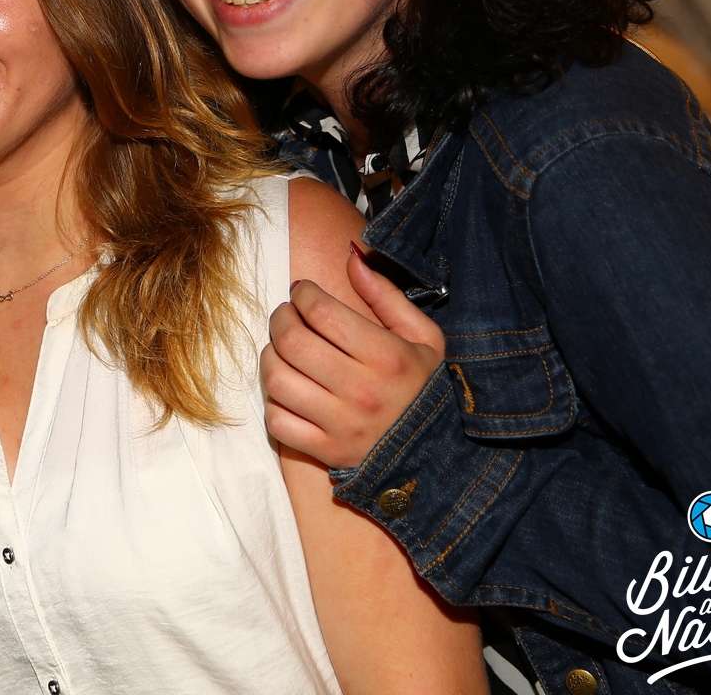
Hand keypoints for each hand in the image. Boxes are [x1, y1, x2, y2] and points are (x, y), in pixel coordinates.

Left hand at [261, 244, 445, 469]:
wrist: (440, 454)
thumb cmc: (426, 387)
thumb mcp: (423, 337)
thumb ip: (385, 294)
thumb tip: (350, 254)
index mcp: (387, 356)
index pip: (320, 311)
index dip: (302, 293)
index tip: (303, 293)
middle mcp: (361, 391)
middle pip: (292, 341)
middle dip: (280, 318)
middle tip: (287, 316)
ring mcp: (342, 425)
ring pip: (277, 379)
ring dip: (270, 357)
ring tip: (283, 351)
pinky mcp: (327, 452)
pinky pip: (277, 421)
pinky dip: (274, 402)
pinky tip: (289, 390)